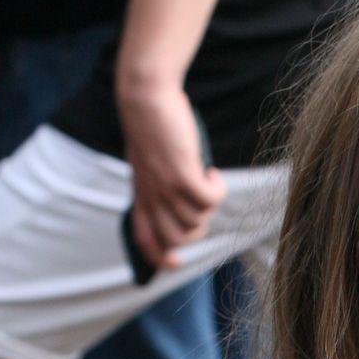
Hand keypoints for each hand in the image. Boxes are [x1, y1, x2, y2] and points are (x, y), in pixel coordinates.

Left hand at [119, 83, 224, 268]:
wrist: (145, 98)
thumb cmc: (151, 125)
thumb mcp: (149, 161)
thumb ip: (159, 183)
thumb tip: (184, 201)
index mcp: (140, 194)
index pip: (144, 238)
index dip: (158, 257)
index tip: (175, 260)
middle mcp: (151, 196)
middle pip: (177, 238)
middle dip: (198, 228)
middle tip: (202, 201)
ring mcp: (165, 188)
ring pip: (197, 220)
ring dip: (210, 203)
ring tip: (206, 177)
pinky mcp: (182, 175)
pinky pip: (209, 200)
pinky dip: (217, 188)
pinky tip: (211, 171)